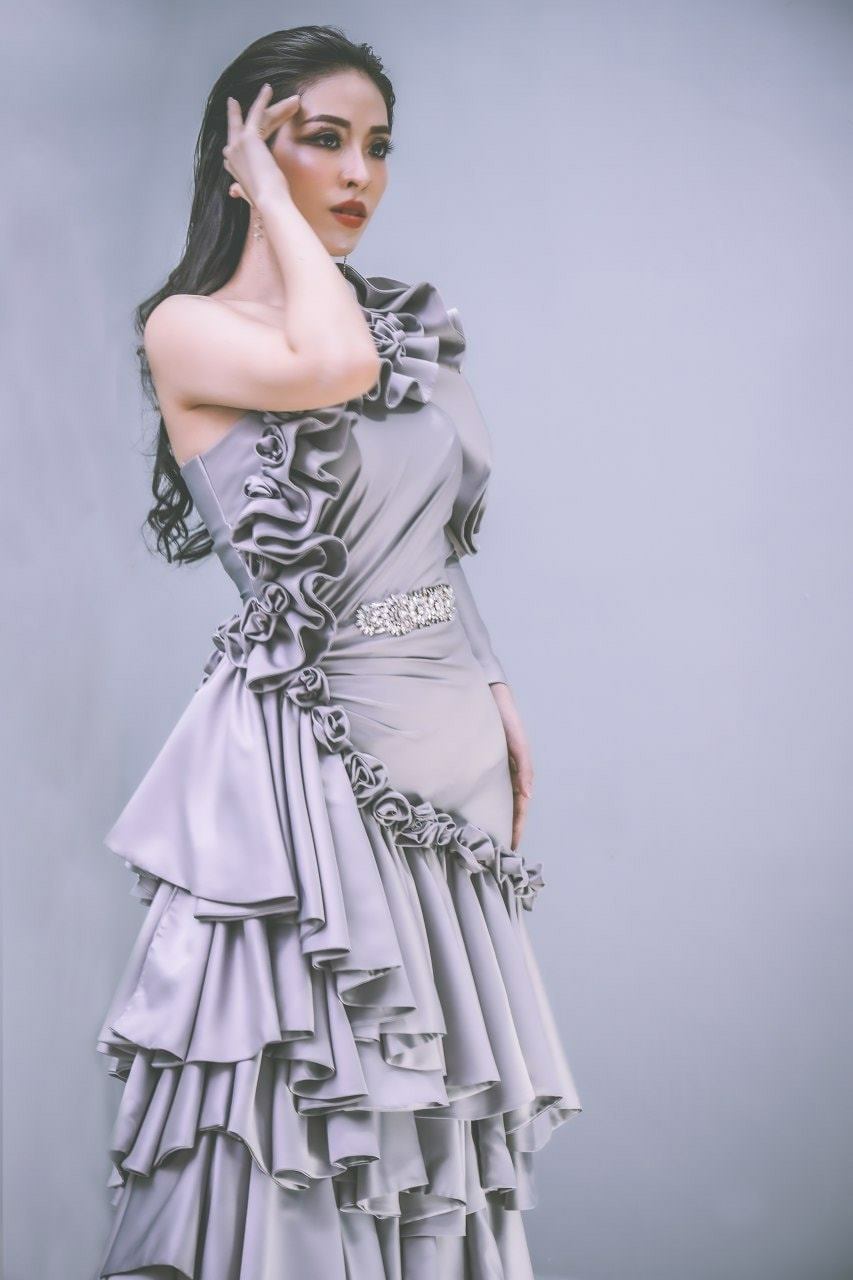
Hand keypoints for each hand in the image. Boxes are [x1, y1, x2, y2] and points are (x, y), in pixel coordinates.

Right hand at [223, 83, 299, 209]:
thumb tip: (232, 191)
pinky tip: (268, 89)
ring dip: (271, 108)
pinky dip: (262, 100)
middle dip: (257, 115)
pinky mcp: (248, 137)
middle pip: (245, 128)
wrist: (270, 202)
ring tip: (281, 96)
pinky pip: (256, 112)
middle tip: (255, 101)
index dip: (249, 134)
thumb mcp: (250, 195)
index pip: (241, 144)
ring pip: (254, 119)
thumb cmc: (266, 202)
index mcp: (232, 166)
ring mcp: (237, 144)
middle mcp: (231, 153)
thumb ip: (241, 191)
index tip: (251, 125)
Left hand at [490, 683, 534, 849]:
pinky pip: (477, 788)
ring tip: (481, 840)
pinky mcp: (474, 762)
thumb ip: (524, 767)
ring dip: (490, 818)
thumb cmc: (504, 717)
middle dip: (503, 828)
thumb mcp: (517, 743)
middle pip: (505, 807)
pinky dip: (476, 803)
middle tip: (494, 853)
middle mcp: (503, 772)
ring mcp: (489, 768)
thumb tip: (528, 796)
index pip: (519, 806)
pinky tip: (467, 813)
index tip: (512, 847)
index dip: (517, 826)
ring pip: (491, 799)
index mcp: (517, 770)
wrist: (485, 693)